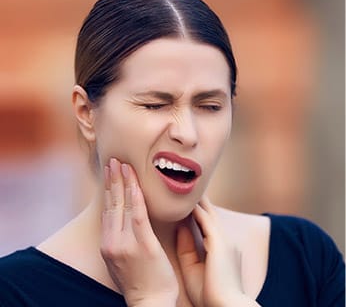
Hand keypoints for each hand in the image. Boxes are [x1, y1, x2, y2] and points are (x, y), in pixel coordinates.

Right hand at [100, 158, 177, 306]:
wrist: (150, 303)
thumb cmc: (140, 280)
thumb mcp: (121, 259)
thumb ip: (119, 238)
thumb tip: (123, 218)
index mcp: (107, 244)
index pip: (107, 210)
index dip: (108, 189)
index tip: (110, 172)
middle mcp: (112, 242)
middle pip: (112, 204)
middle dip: (112, 180)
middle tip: (113, 160)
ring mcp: (126, 244)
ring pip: (122, 206)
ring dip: (123, 182)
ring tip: (122, 164)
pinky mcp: (143, 246)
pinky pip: (138, 216)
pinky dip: (136, 198)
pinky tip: (135, 184)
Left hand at [177, 197, 259, 306]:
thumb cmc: (210, 294)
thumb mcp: (193, 268)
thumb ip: (187, 247)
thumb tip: (180, 227)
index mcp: (218, 247)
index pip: (205, 223)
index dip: (195, 211)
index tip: (184, 201)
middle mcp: (222, 240)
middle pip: (208, 213)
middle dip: (198, 201)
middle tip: (185, 186)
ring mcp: (222, 240)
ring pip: (207, 213)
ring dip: (196, 200)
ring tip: (185, 186)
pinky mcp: (219, 243)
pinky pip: (206, 220)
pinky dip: (197, 209)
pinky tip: (187, 200)